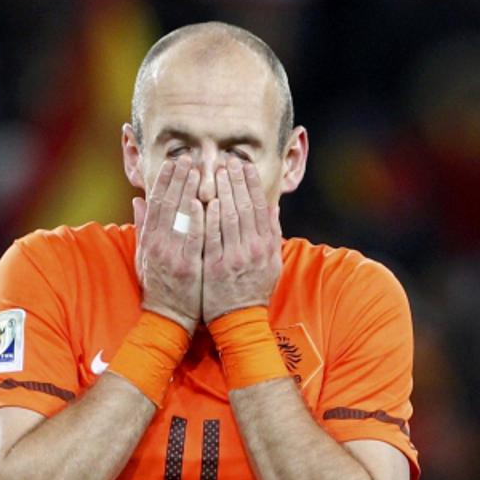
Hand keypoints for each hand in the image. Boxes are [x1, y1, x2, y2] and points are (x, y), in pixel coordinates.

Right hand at [132, 157, 204, 334]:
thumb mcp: (144, 255)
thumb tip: (137, 200)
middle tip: (189, 158)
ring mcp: (173, 256)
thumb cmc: (159, 285)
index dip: (164, 180)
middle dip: (178, 179)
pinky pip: (193, 239)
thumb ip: (143, 227)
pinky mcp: (188, 267)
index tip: (173, 162)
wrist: (168, 317)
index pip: (156, 203)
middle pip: (167, 204)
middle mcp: (158, 245)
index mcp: (149, 240)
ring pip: (179, 218)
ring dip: (188, 192)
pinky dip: (196, 220)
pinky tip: (201, 202)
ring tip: (198, 170)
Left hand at [203, 158, 282, 321]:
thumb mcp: (271, 263)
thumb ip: (272, 235)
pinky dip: (210, 218)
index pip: (260, 206)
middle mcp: (253, 249)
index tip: (244, 165)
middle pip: (245, 207)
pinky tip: (206, 200)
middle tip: (227, 160)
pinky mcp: (216, 267)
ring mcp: (234, 258)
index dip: (252, 183)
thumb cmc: (253, 290)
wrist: (239, 320)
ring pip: (230, 218)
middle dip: (236, 181)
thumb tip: (273, 208)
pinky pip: (212, 238)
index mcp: (266, 245)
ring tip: (216, 171)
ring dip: (223, 192)